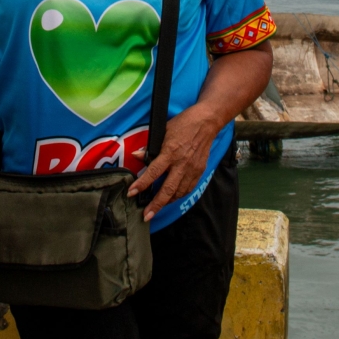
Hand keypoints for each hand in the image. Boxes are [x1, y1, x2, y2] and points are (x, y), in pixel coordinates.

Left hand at [127, 104, 219, 222]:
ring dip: (167, 202)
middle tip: (146, 216)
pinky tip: (172, 197)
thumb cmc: (183, 124)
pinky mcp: (199, 171)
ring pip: (179, 192)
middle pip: (167, 189)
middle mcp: (181, 163)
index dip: (142, 184)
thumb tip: (137, 156)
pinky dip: (179, 195)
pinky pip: (188, 188)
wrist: (206, 122)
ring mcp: (192, 169)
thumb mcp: (163, 131)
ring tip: (156, 208)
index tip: (132, 193)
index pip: (153, 172)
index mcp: (170, 152)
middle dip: (156, 205)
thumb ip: (150, 146)